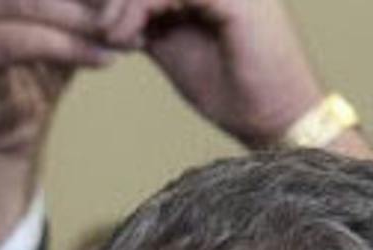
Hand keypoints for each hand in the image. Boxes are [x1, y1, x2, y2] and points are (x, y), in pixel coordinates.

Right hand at [0, 0, 132, 249]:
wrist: (6, 127)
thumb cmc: (41, 68)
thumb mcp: (72, 22)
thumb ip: (90, 0)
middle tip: (139, 14)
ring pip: (40, 5)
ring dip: (90, 24)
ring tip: (127, 41)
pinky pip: (32, 42)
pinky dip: (74, 50)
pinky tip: (105, 60)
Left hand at [119, 0, 325, 148]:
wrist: (273, 114)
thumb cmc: (230, 87)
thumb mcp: (173, 47)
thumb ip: (148, 21)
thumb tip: (107, 13)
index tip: (99, 24)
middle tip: (101, 28)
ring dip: (124, 3)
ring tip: (113, 36)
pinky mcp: (235, 0)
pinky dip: (141, 10)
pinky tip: (130, 39)